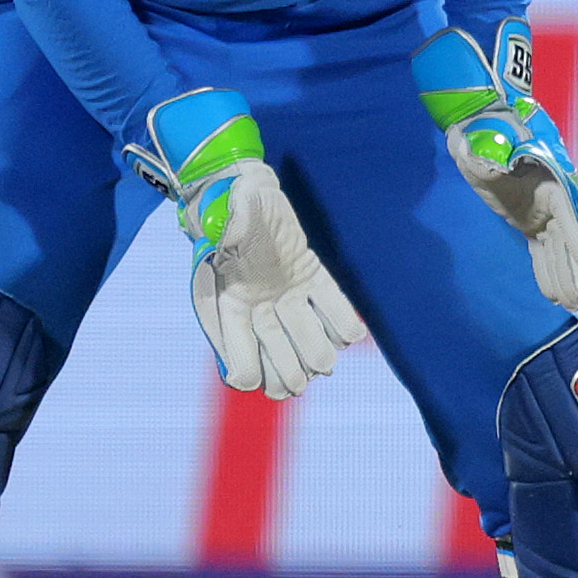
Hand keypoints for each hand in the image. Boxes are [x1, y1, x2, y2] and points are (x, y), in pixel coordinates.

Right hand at [137, 88, 364, 397]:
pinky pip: (332, 305)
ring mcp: (286, 295)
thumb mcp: (226, 213)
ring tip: (324, 365)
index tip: (247, 378)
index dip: (242, 367)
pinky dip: (344, 324)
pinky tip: (351, 334)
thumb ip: (232, 224)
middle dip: (286, 373)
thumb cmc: (229, 205)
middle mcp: (257, 306)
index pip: (235, 348)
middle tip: (297, 384)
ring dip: (316, 357)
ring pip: (303, 338)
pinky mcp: (312, 278)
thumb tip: (241, 224)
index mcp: (227, 301)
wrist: (246, 192)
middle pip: (274, 353)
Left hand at [413, 20, 577, 311]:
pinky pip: (543, 252)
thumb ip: (484, 156)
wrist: (480, 128)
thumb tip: (486, 165)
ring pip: (558, 252)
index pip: (569, 218)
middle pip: (568, 242)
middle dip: (575, 272)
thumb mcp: (481, 144)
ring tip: (576, 306)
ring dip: (566, 277)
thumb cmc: (482, 134)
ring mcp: (542, 214)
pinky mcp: (529, 223)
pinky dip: (548, 272)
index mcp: (549, 183)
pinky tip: (554, 295)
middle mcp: (552, 201)